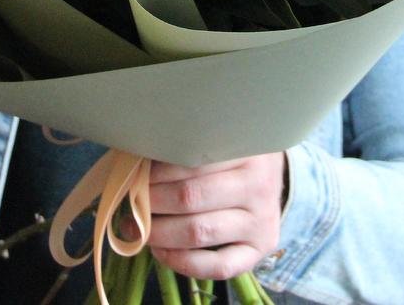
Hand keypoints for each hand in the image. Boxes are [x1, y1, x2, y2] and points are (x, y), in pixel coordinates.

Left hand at [132, 153, 286, 279]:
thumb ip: (187, 147)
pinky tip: (161, 252)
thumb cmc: (235, 153)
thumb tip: (135, 163)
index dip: (155, 172)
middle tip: (131, 201)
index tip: (134, 175)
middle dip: (152, 202)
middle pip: (190, 197)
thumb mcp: (220, 137)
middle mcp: (258, 185)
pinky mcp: (261, 249)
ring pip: (199, 232)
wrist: (272, 173)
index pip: (189, 163)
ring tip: (136, 227)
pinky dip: (183, 262)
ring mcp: (262, 220)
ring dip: (159, 232)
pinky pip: (218, 266)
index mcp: (245, 150)